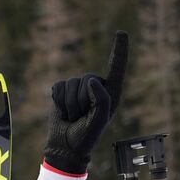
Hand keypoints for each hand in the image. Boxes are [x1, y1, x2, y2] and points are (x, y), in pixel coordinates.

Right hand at [43, 31, 128, 174]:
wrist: (65, 146)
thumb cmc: (85, 136)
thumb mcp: (98, 120)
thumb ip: (101, 99)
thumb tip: (90, 79)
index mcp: (110, 93)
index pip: (116, 68)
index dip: (119, 50)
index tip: (121, 33)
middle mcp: (95, 87)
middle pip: (87, 79)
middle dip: (81, 101)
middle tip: (81, 117)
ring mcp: (78, 88)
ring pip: (71, 84)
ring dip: (69, 105)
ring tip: (73, 116)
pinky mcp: (62, 90)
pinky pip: (58, 87)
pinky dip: (58, 102)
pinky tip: (63, 112)